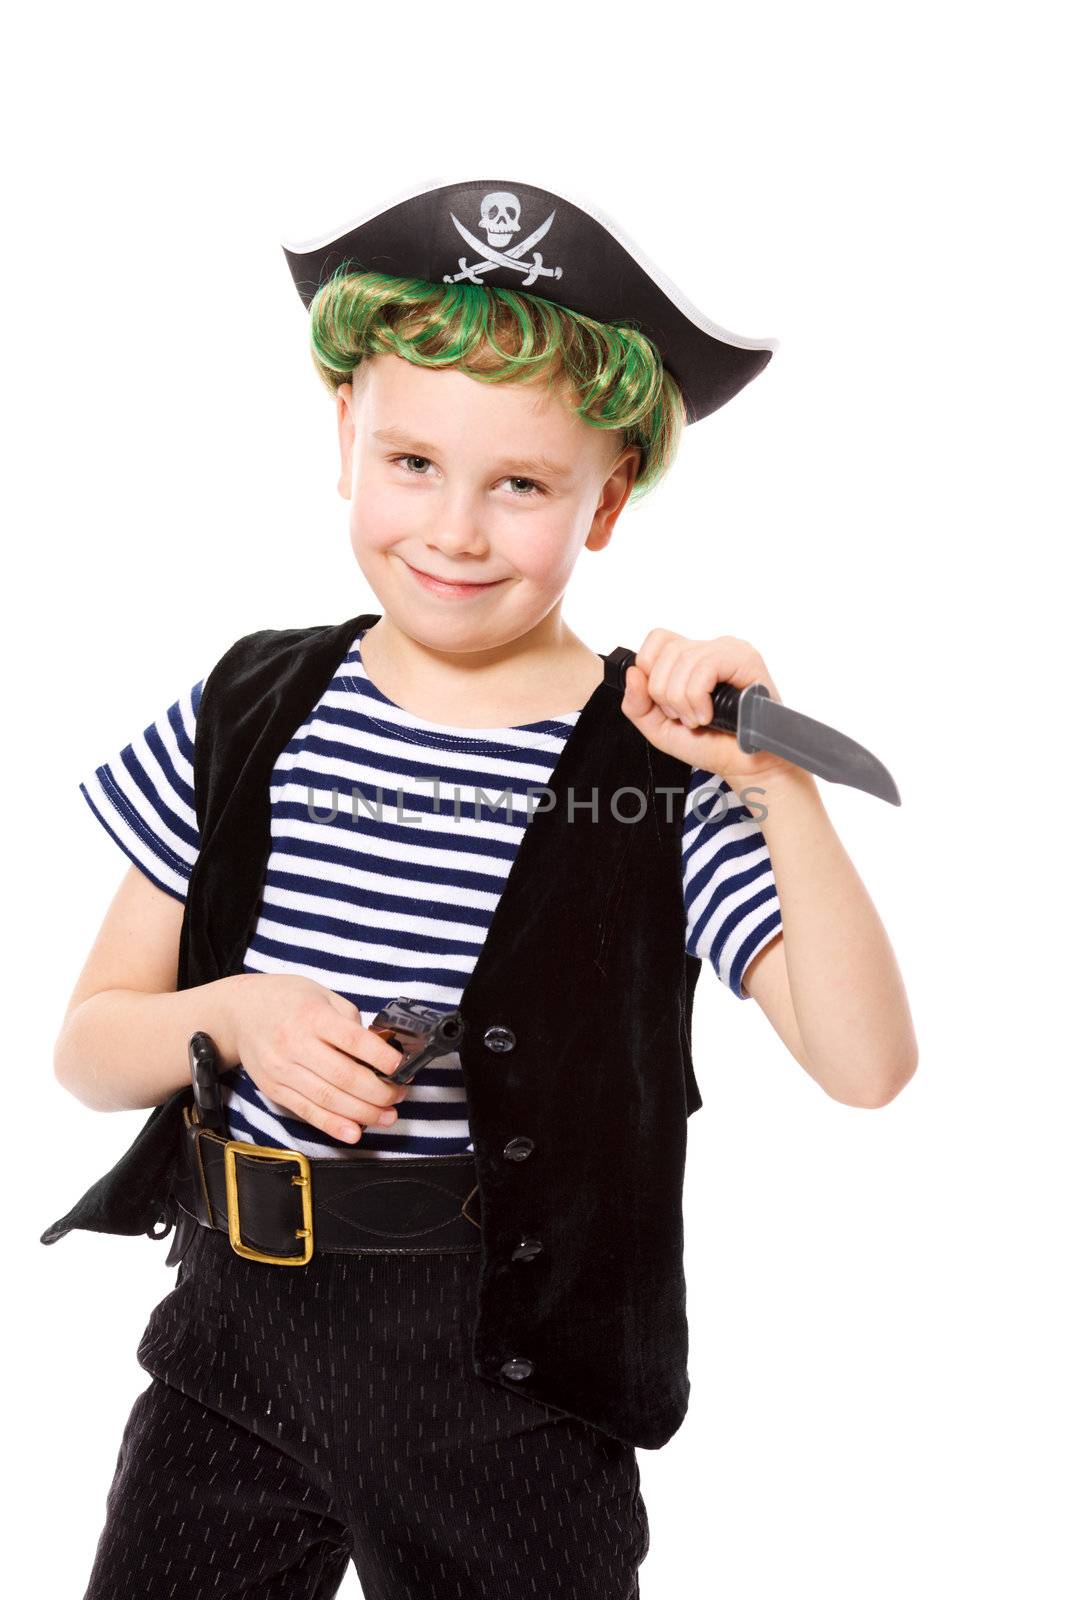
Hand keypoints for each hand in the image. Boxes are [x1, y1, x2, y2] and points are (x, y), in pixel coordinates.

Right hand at [224, 973, 408, 1144]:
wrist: (241, 1011)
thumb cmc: (288, 999)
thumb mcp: (322, 995)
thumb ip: (349, 1021)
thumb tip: (378, 1050)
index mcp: (312, 1016)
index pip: (352, 1039)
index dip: (380, 1056)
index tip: (400, 1067)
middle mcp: (295, 1044)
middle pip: (343, 1076)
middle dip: (378, 1092)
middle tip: (398, 1096)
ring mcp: (282, 1070)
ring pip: (327, 1099)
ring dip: (362, 1113)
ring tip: (387, 1117)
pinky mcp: (274, 1090)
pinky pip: (307, 1112)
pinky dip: (332, 1126)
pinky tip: (354, 1132)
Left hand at [620, 628, 796, 790]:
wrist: (743, 766)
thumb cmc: (710, 744)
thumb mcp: (659, 727)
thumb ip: (637, 703)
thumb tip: (633, 673)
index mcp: (692, 658)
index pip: (658, 639)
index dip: (650, 669)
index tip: (660, 701)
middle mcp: (711, 649)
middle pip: (666, 651)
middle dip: (664, 692)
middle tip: (682, 717)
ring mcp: (729, 651)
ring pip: (683, 659)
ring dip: (682, 700)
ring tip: (697, 719)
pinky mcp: (745, 659)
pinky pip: (705, 667)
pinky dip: (698, 698)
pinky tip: (708, 715)